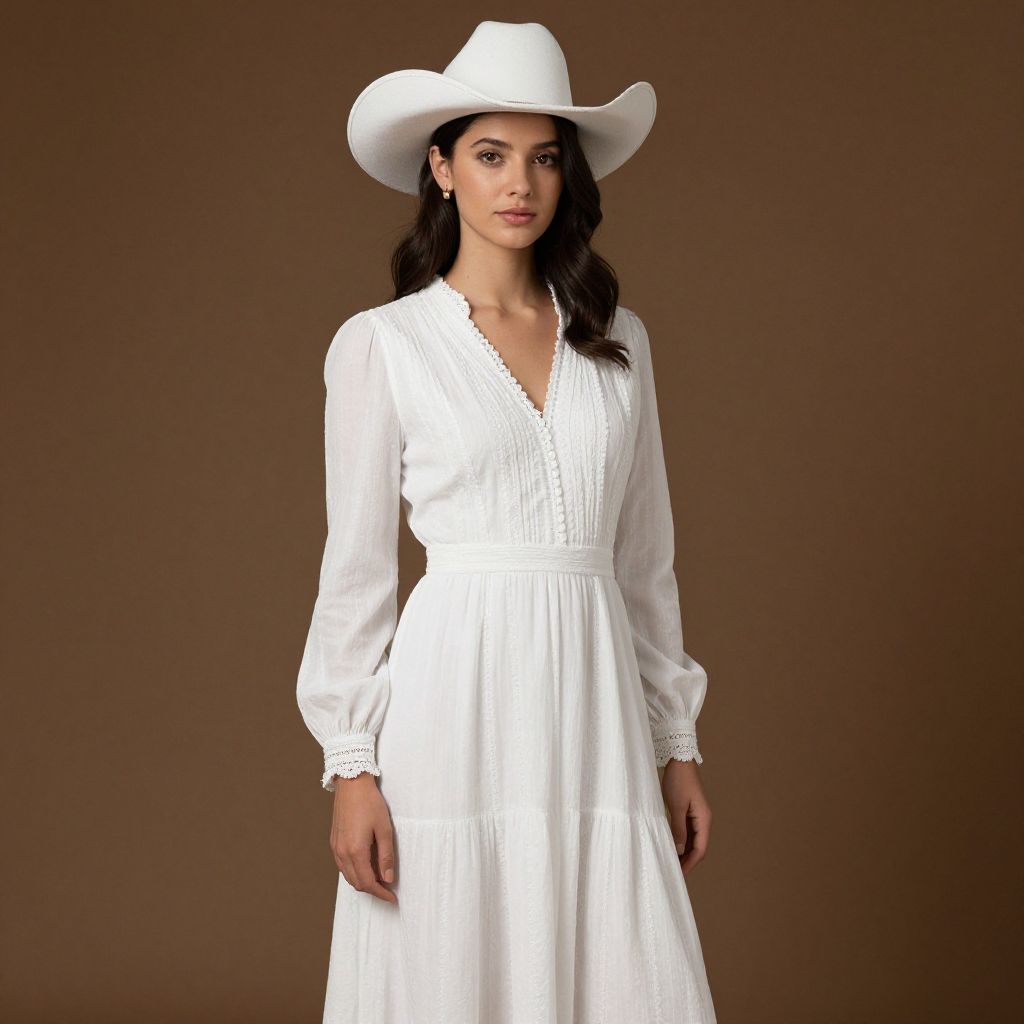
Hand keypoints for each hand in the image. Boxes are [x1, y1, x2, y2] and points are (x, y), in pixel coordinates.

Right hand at [329, 773, 397, 902]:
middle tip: (388, 889)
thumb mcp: (384, 829)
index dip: (381, 893)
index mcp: (355, 851)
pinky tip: (365, 866)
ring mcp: (335, 847)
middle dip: (373, 890)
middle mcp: (342, 853)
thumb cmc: (370, 803)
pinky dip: (354, 872)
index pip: (368, 883)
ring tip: (379, 879)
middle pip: (356, 883)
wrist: (351, 783)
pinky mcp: (334, 841)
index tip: (393, 898)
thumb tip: (388, 878)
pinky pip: (342, 865)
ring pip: (348, 876)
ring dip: (362, 882)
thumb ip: (386, 856)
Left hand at [660, 759, 711, 875]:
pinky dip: (681, 841)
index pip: (700, 848)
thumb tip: (680, 850)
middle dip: (687, 860)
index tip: (679, 874)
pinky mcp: (689, 811)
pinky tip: (671, 846)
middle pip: (698, 846)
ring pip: (692, 840)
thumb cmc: (678, 780)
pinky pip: (687, 831)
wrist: (679, 760)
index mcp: (704, 819)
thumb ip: (678, 829)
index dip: (690, 863)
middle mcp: (703, 819)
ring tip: (671, 862)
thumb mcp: (676, 806)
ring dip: (684, 852)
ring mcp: (697, 816)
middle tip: (673, 871)